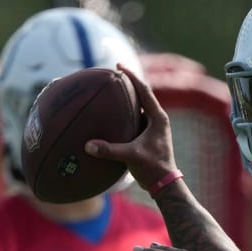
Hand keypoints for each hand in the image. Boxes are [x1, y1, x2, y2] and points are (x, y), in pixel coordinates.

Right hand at [84, 63, 177, 188]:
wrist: (164, 183)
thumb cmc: (153, 167)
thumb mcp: (131, 156)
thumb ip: (110, 150)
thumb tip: (88, 146)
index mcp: (158, 118)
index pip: (145, 90)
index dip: (132, 76)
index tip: (119, 66)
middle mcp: (157, 119)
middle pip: (142, 96)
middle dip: (128, 85)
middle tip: (112, 76)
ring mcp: (153, 128)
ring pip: (139, 108)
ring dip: (126, 100)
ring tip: (109, 92)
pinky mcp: (148, 136)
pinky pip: (135, 120)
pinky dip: (124, 115)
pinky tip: (110, 116)